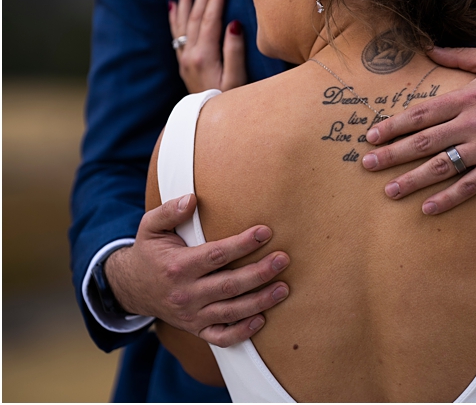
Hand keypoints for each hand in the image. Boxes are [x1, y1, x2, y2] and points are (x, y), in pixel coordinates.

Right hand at [104, 194, 289, 346]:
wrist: (131, 288)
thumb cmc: (149, 252)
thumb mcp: (150, 227)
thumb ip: (169, 211)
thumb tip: (191, 199)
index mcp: (177, 267)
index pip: (216, 255)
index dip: (242, 244)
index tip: (265, 232)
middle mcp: (185, 294)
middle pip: (229, 285)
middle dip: (259, 273)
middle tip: (283, 259)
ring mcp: (191, 315)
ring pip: (230, 312)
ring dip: (259, 302)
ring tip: (283, 288)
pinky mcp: (195, 328)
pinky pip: (220, 337)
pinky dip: (241, 333)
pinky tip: (261, 320)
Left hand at [170, 0, 246, 93]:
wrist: (207, 123)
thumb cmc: (231, 101)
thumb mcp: (238, 80)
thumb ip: (235, 52)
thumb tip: (234, 24)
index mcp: (204, 56)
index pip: (209, 19)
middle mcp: (189, 54)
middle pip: (195, 16)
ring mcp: (184, 58)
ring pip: (182, 21)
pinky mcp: (183, 62)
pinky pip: (175, 33)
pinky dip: (174, 16)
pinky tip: (172, 4)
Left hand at [361, 47, 475, 213]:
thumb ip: (460, 55)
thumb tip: (430, 49)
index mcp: (469, 96)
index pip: (423, 113)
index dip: (394, 125)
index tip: (372, 135)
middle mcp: (473, 122)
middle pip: (424, 141)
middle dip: (392, 153)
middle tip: (366, 164)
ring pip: (442, 166)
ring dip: (412, 180)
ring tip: (389, 191)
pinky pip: (470, 185)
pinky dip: (448, 198)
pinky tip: (428, 208)